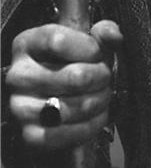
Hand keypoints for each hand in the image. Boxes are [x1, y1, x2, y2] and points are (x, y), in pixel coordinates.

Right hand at [6, 20, 121, 150]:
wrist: (57, 97)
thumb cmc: (71, 63)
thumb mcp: (85, 40)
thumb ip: (103, 32)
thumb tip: (114, 36)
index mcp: (27, 44)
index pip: (58, 41)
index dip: (89, 48)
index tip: (99, 53)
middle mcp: (18, 76)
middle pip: (74, 77)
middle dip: (102, 77)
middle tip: (106, 77)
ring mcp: (20, 107)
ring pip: (75, 107)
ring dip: (100, 101)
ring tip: (103, 94)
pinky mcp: (30, 135)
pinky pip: (68, 134)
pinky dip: (91, 125)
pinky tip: (97, 114)